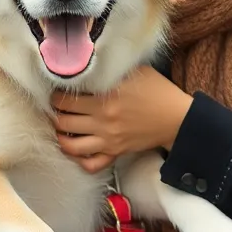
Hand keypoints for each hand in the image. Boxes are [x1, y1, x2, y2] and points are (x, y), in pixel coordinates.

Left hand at [51, 66, 192, 173]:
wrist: (176, 118)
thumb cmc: (157, 90)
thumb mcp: (135, 71)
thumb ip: (111, 70)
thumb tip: (89, 67)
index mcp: (106, 99)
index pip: (67, 100)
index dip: (56, 95)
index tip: (57, 91)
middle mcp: (103, 121)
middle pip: (63, 121)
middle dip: (55, 113)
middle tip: (55, 108)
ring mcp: (108, 140)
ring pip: (70, 145)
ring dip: (60, 135)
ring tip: (60, 126)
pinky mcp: (116, 153)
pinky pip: (91, 164)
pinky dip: (78, 159)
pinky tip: (76, 148)